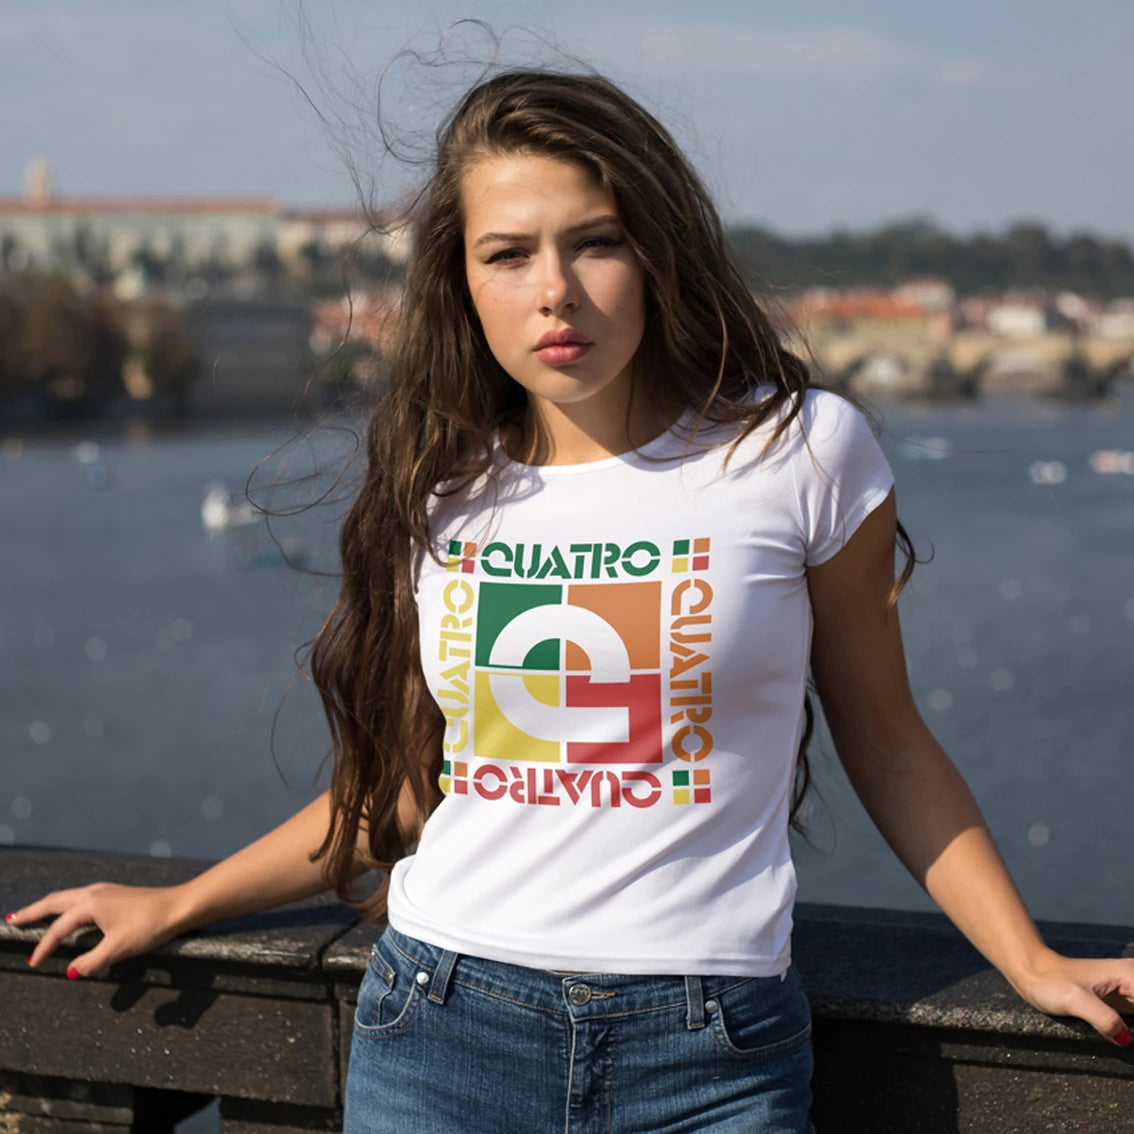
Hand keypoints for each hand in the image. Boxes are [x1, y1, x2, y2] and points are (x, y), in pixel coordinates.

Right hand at [7, 883, 189, 978]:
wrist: (181, 905)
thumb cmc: (151, 924)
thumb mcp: (120, 948)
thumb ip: (93, 961)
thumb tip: (73, 972)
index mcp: (91, 903)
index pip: (59, 928)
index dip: (44, 947)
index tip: (33, 964)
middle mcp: (94, 892)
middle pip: (55, 901)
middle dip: (32, 911)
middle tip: (11, 921)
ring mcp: (106, 891)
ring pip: (68, 897)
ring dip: (48, 906)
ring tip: (32, 915)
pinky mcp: (115, 894)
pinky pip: (80, 899)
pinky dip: (65, 906)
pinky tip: (68, 913)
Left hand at [1012, 953, 1133, 1046]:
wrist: (1033, 974)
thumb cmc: (1050, 982)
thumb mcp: (1075, 1000)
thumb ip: (1103, 1019)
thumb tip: (1126, 1040)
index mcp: (1131, 976)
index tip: (1131, 1031)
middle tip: (1120, 1032)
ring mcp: (1131, 992)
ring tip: (1114, 1031)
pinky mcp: (1123, 1004)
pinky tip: (1123, 1038)